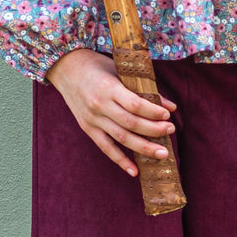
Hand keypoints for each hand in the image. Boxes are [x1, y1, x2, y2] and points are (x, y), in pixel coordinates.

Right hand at [45, 49, 176, 176]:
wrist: (65, 68)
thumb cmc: (96, 65)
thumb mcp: (120, 70)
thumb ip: (143, 88)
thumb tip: (170, 106)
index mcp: (109, 88)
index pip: (135, 105)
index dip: (153, 112)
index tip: (168, 115)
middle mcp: (99, 106)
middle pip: (131, 123)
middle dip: (154, 130)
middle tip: (171, 131)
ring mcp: (92, 119)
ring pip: (121, 138)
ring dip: (144, 147)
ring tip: (162, 153)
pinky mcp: (87, 128)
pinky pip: (106, 148)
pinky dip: (121, 161)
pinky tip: (135, 171)